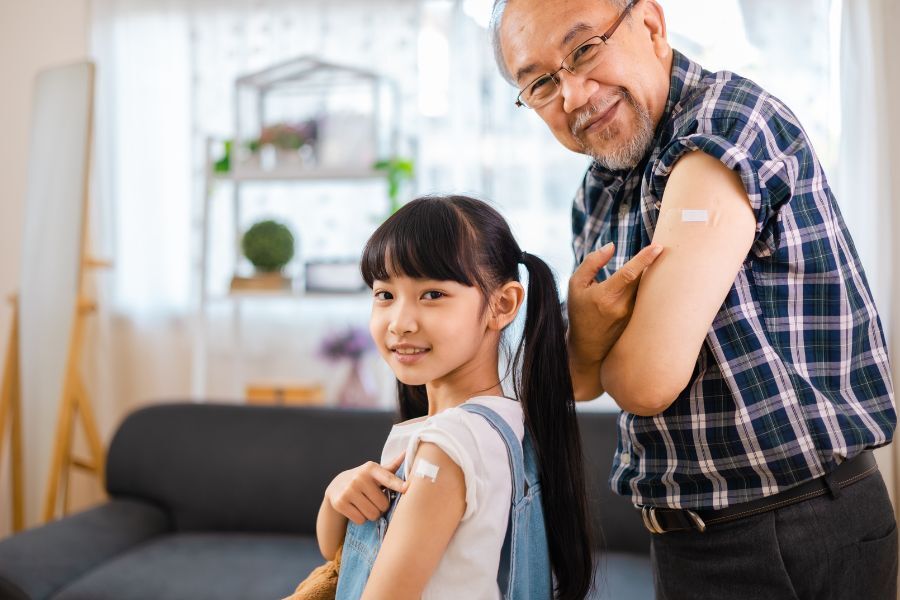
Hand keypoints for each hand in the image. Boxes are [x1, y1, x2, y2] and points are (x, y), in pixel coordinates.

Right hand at [325, 453, 407, 524]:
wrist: (336, 485)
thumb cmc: (363, 479)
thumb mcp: (375, 471)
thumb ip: (392, 466)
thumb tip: (407, 452)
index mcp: (371, 468)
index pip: (388, 479)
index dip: (398, 484)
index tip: (407, 488)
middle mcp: (359, 478)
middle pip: (383, 504)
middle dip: (381, 507)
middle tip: (374, 501)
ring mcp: (348, 490)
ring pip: (372, 514)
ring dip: (372, 514)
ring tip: (366, 505)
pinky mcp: (340, 503)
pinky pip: (360, 519)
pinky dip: (361, 518)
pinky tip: (356, 509)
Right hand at [567, 243, 662, 368]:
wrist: (587, 346)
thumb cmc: (579, 311)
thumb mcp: (576, 285)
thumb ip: (592, 262)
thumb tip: (611, 246)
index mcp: (605, 295)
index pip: (629, 273)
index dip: (644, 259)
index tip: (658, 247)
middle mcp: (621, 306)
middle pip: (643, 278)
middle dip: (650, 263)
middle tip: (657, 250)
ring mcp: (632, 315)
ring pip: (645, 289)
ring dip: (648, 277)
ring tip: (650, 269)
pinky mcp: (638, 321)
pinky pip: (645, 299)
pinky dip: (646, 289)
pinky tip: (645, 287)